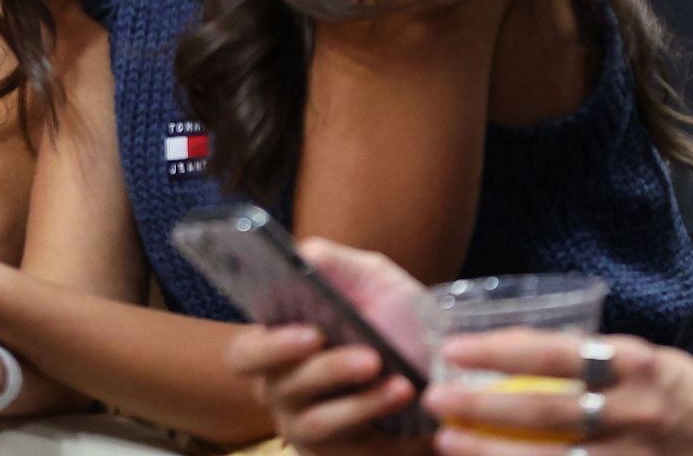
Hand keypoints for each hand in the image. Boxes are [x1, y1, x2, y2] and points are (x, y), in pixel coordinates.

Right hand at [225, 239, 432, 455]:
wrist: (447, 366)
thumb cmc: (395, 318)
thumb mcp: (371, 279)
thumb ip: (333, 263)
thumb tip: (302, 255)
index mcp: (276, 348)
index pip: (245, 356)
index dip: (270, 347)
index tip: (313, 333)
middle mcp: (282, 392)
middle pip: (281, 389)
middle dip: (326, 373)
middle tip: (370, 358)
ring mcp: (309, 430)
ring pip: (318, 424)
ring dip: (360, 405)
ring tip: (402, 387)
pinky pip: (356, 454)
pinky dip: (387, 440)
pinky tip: (417, 419)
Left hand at [427, 332, 692, 455]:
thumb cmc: (676, 390)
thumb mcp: (639, 358)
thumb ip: (585, 355)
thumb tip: (506, 345)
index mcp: (633, 364)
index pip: (556, 354)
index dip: (500, 351)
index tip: (453, 350)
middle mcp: (634, 410)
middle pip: (547, 411)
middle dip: (484, 407)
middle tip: (435, 400)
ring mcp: (634, 454)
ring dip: (494, 452)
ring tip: (449, 443)